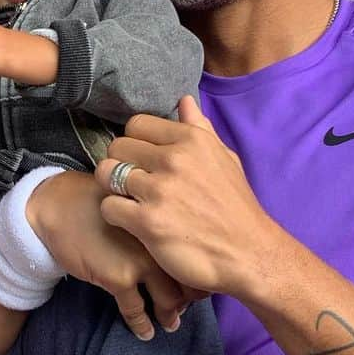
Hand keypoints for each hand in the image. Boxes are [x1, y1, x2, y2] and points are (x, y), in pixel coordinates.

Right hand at [25, 169, 197, 339]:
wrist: (60, 205)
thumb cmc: (97, 203)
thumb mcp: (137, 204)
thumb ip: (159, 223)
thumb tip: (175, 250)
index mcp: (169, 221)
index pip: (196, 256)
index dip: (199, 275)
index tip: (195, 285)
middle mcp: (161, 242)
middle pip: (189, 282)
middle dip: (189, 301)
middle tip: (185, 309)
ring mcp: (141, 261)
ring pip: (168, 300)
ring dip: (170, 316)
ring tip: (170, 324)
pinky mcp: (118, 277)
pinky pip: (136, 309)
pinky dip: (142, 325)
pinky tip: (145, 333)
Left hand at [96, 96, 282, 296]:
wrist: (248, 253)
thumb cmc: (235, 207)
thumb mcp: (225, 160)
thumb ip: (201, 130)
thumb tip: (184, 101)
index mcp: (191, 140)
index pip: (136, 124)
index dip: (134, 142)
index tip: (142, 160)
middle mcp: (173, 160)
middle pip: (117, 147)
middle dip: (119, 164)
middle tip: (132, 183)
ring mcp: (159, 190)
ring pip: (106, 174)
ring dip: (112, 188)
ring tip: (128, 200)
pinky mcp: (147, 222)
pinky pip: (108, 206)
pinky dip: (114, 215)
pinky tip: (131, 222)